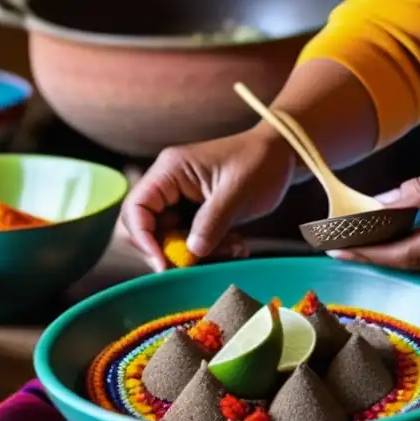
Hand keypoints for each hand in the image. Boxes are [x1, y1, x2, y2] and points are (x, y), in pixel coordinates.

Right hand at [121, 127, 296, 271]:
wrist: (283, 156)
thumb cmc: (261, 162)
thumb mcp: (237, 192)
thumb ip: (212, 222)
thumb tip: (191, 252)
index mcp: (170, 170)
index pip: (136, 208)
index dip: (143, 239)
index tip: (163, 264)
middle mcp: (168, 184)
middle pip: (147, 228)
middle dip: (172, 250)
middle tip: (199, 264)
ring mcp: (181, 199)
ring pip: (171, 238)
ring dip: (198, 252)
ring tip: (234, 248)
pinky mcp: (196, 212)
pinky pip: (191, 239)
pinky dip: (211, 248)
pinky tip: (237, 245)